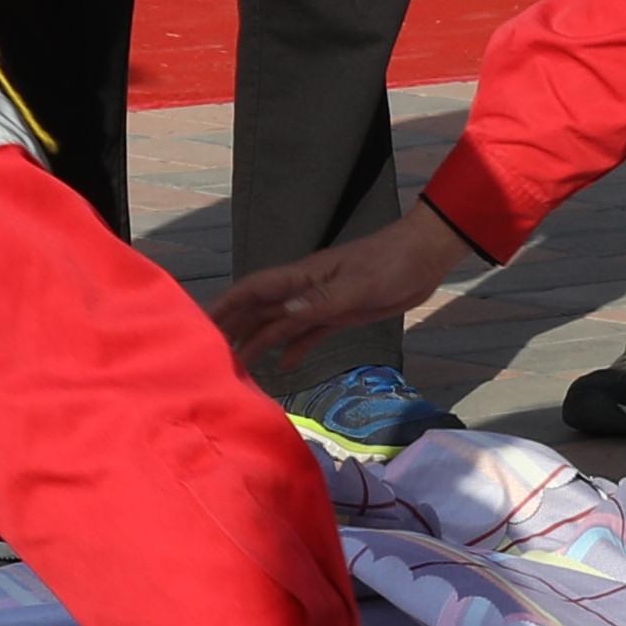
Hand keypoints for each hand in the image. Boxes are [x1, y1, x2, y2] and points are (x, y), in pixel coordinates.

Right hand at [214, 205, 474, 371]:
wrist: (423, 257)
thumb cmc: (389, 264)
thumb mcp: (356, 287)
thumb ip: (318, 302)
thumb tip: (281, 315)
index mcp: (302, 277)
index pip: (254, 290)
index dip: (227, 305)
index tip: (202, 323)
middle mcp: (304, 290)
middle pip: (260, 310)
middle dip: (235, 328)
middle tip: (211, 355)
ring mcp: (320, 302)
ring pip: (281, 325)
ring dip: (260, 342)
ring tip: (240, 367)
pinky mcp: (339, 314)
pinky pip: (308, 334)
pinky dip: (294, 349)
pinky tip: (283, 367)